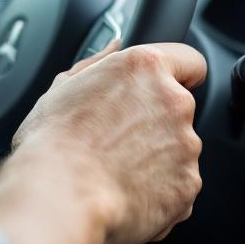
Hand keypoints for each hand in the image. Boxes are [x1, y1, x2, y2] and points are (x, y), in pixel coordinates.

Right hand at [9, 43, 206, 243]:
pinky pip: (177, 186)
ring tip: (115, 171)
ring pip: (178, 150)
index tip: (170, 86)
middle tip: (118, 140)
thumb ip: (100, 62)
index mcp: (146, 69)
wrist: (60, 197)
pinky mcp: (187, 185)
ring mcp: (185, 147)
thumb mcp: (63, 87)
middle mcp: (174, 103)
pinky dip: (158, 192)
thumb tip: (117, 47)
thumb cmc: (54, 143)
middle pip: (179, 110)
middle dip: (156, 123)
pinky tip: (124, 193)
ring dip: (156, 159)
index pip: (191, 60)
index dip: (179, 74)